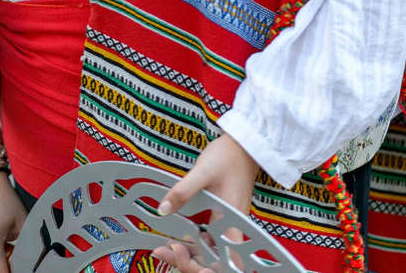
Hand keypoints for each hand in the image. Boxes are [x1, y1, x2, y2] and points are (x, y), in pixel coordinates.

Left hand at [152, 134, 258, 272]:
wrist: (243, 146)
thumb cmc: (228, 157)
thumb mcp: (202, 172)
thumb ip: (183, 192)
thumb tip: (162, 210)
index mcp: (232, 223)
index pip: (224, 262)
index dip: (202, 267)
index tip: (179, 254)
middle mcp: (233, 230)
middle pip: (214, 262)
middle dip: (189, 263)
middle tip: (163, 251)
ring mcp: (229, 226)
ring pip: (210, 253)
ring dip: (189, 255)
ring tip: (164, 248)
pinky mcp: (223, 220)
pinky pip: (209, 242)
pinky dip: (194, 245)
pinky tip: (177, 240)